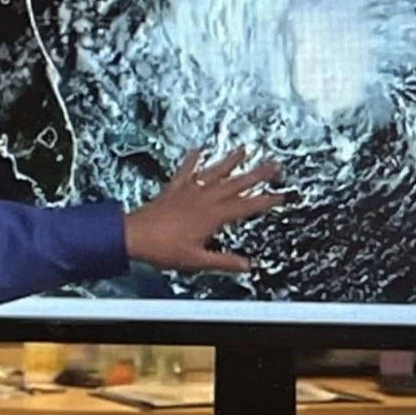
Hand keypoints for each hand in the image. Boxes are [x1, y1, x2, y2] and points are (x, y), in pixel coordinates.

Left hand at [123, 147, 283, 271]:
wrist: (133, 236)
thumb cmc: (163, 249)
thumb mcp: (197, 261)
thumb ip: (224, 261)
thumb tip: (247, 265)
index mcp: (212, 216)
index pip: (245, 206)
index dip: (265, 201)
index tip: (281, 195)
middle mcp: (203, 199)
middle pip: (235, 184)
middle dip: (256, 174)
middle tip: (274, 164)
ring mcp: (188, 191)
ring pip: (214, 173)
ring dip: (230, 161)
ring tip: (244, 149)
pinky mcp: (173, 189)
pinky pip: (186, 171)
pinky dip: (192, 160)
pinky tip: (198, 149)